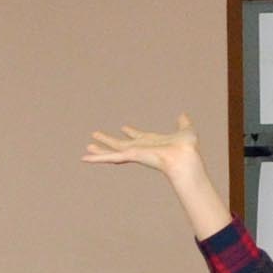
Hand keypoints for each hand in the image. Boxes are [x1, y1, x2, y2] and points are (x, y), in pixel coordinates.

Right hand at [85, 118, 232, 242]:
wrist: (184, 157)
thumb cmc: (187, 148)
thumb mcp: (185, 130)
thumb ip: (183, 123)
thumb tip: (183, 115)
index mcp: (151, 142)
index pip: (138, 136)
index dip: (131, 132)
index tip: (124, 127)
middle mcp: (141, 149)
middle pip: (120, 144)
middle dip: (109, 140)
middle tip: (96, 136)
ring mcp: (134, 153)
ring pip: (112, 151)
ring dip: (99, 150)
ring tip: (86, 148)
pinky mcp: (129, 156)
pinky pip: (109, 157)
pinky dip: (96, 158)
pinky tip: (84, 157)